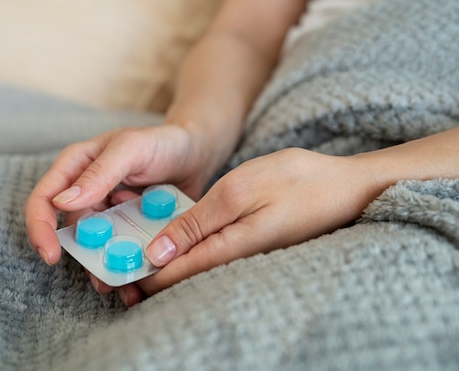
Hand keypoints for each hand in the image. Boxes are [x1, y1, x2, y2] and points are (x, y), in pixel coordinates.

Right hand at [24, 124, 211, 268]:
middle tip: (104, 281)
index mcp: (76, 167)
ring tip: (126, 288)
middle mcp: (86, 193)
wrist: (196, 153)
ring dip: (107, 269)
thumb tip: (61, 203)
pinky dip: (129, 267)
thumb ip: (100, 173)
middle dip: (84, 259)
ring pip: (97, 248)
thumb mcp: (132, 149)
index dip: (40, 229)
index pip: (43, 199)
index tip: (51, 256)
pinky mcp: (128, 228)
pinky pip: (121, 252)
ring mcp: (107, 213)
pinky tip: (142, 281)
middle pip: (71, 233)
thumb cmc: (162, 141)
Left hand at [131, 148, 383, 297]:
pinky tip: (176, 239)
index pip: (172, 274)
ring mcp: (245, 254)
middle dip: (147, 274)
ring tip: (135, 251)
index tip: (111, 270)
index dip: (139, 275)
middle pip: (181, 277)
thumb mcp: (240, 191)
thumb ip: (197, 224)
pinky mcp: (252, 244)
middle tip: (116, 264)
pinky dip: (187, 250)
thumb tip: (159, 252)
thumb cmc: (296, 181)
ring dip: (164, 262)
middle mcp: (234, 260)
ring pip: (194, 267)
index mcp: (227, 250)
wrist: (347, 187)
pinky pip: (211, 255)